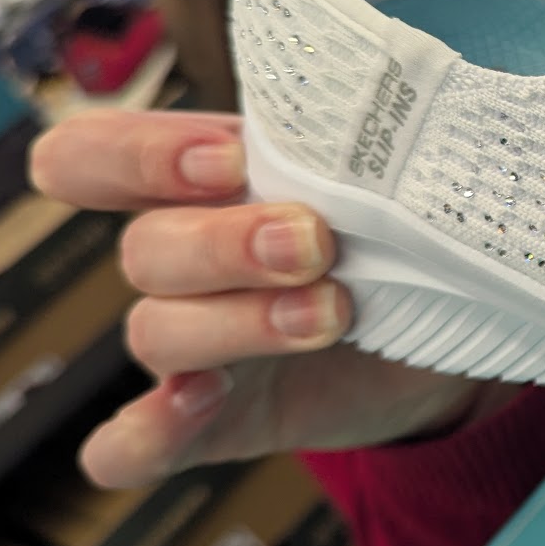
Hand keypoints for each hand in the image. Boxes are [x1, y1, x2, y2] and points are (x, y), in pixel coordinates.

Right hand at [30, 109, 500, 486]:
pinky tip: (203, 400)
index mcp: (197, 184)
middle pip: (144, 250)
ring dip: (238, 322)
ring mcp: (192, 349)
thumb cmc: (397, 229)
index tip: (231, 160)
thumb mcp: (370, 175)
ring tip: (333, 313)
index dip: (135, 156)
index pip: (91, 156)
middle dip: (227, 244)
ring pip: (155, 333)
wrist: (453, 327)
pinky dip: (145, 434)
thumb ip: (344, 145)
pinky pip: (130, 446)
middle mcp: (182, 263)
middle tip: (315, 242)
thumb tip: (383, 99)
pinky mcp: (211, 425)